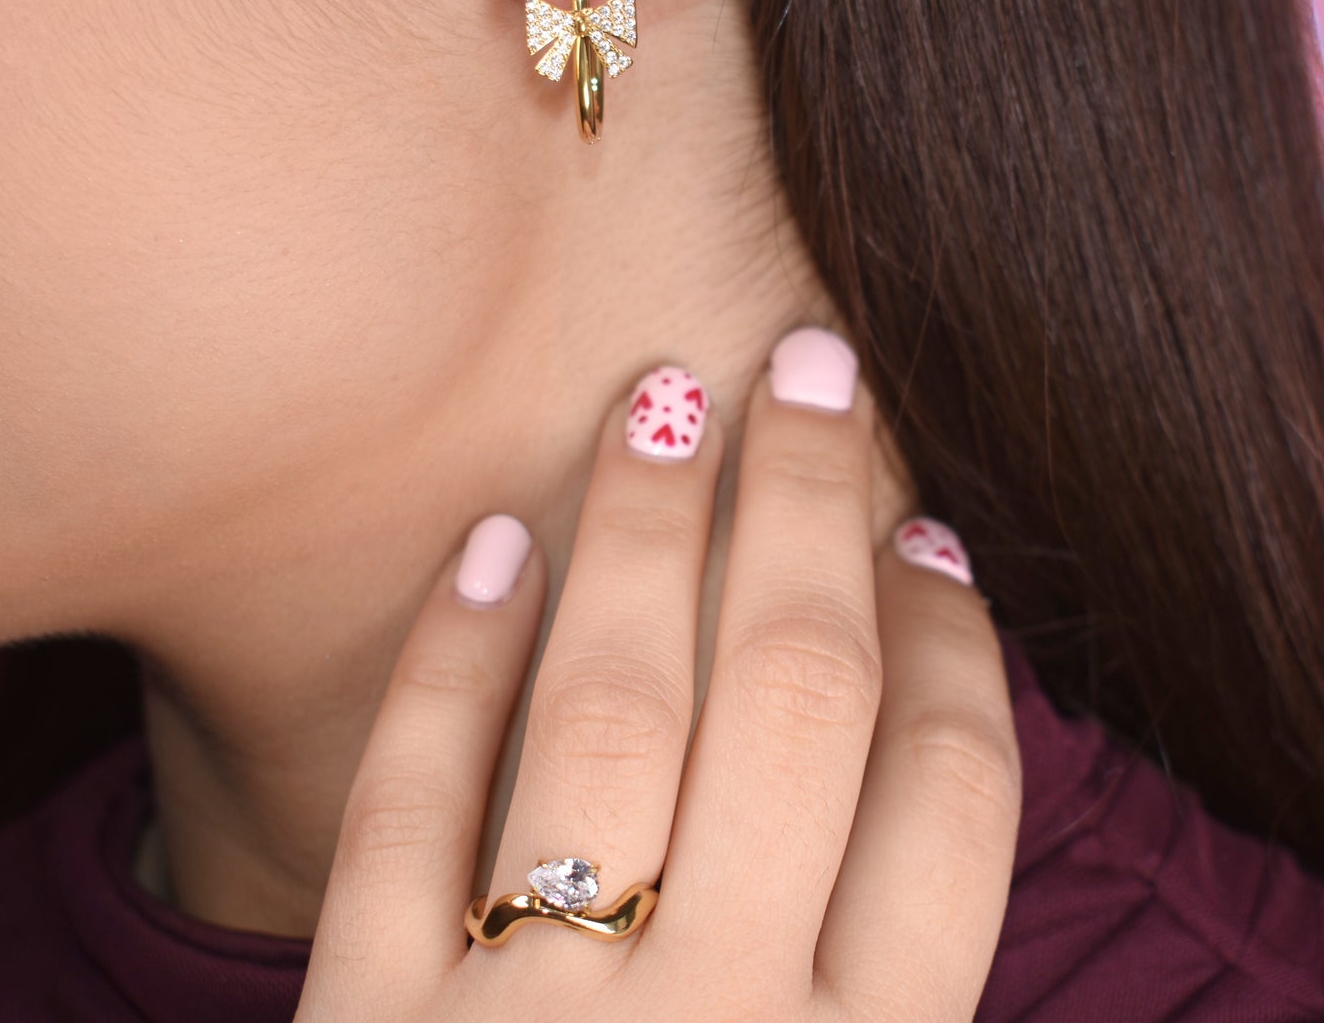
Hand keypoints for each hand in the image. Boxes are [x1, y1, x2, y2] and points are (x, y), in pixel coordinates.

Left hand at [295, 328, 1020, 1022]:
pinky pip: (406, 807)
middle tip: (811, 367)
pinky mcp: (371, 1022)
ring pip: (610, 712)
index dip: (952, 641)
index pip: (950, 792)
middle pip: (794, 696)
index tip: (925, 543)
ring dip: (642, 532)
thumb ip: (888, 983)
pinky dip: (449, 666)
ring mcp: (532, 1019)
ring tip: (662, 402)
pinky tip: (490, 548)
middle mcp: (719, 1018)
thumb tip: (919, 761)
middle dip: (809, 507)